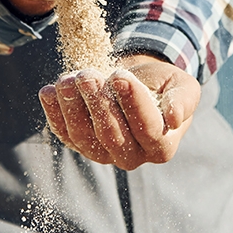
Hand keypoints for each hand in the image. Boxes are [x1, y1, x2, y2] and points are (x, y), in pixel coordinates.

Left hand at [38, 55, 201, 169]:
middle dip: (98, 103)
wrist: (141, 84)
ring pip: (84, 137)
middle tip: (88, 75)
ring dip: (73, 107)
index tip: (120, 76)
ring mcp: (104, 154)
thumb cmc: (164, 86)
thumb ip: (183, 101)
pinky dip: (54, 113)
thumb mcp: (182, 87)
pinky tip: (49, 91)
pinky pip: (65, 134)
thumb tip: (173, 118)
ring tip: (68, 79)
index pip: (147, 128)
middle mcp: (133, 157)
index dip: (133, 103)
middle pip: (112, 136)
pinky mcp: (82, 145)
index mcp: (162, 146)